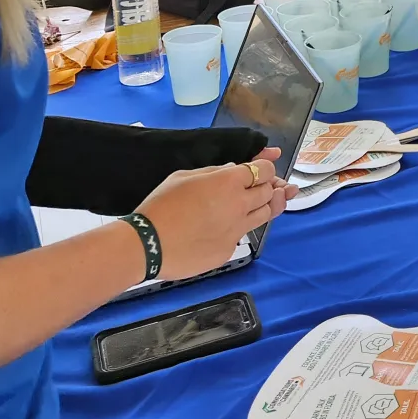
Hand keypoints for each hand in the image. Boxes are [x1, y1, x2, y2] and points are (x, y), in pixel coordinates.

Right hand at [134, 149, 293, 281]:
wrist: (148, 244)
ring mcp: (237, 230)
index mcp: (229, 182)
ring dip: (262, 207)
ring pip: (266, 215)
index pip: (265, 170)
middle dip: (267, 187)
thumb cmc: (160, 206)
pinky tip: (222, 228)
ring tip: (253, 205)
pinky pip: (242, 236)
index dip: (265, 168)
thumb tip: (232, 171)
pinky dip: (238, 229)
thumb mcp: (184, 176)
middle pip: (270, 192)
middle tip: (259, 187)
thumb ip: (214, 172)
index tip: (259, 170)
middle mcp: (240, 205)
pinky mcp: (230, 250)